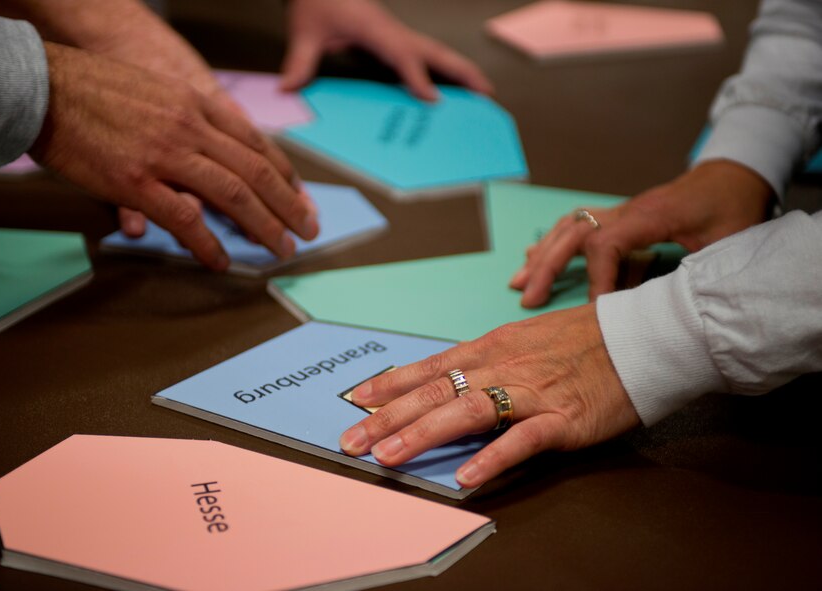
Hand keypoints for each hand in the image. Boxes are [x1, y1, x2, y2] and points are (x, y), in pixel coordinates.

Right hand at [30, 42, 317, 269]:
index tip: (300, 196)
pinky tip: (222, 261)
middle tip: (308, 230)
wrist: (41, 87)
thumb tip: (213, 150)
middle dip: (289, 205)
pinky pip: (185, 219)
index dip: (284, 173)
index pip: (256, 142)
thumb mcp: (157, 91)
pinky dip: (208, 243)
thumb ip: (190, 118)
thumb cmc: (94, 89)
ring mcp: (166, 155)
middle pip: (256, 171)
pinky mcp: (137, 182)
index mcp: (197, 104)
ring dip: (264, 227)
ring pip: (233, 194)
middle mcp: (190, 127)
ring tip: (282, 250)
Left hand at [281, 0, 493, 100]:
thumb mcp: (304, 31)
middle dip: (461, 72)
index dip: (417, 77)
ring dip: (460, 70)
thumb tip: (288, 88)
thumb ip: (300, 62)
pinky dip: (443, 70)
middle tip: (486, 93)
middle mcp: (392, 31)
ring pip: (436, 53)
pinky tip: (451, 87)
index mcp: (375, 28)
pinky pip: (424, 56)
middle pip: (435, 52)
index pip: (401, 55)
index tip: (432, 99)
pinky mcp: (394, 39)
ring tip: (483, 92)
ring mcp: (397, 34)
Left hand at [338, 304, 639, 487]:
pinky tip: (467, 478)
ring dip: (422, 435)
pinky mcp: (563, 419)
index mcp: (492, 348)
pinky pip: (522, 440)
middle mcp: (503, 367)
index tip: (356, 400)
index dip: (390, 385)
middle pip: (435, 392)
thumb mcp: (525, 339)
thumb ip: (488, 360)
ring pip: (467, 412)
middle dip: (388, 417)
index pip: (430, 368)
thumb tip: (451, 378)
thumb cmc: (582, 339)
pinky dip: (493, 458)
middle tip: (352, 441)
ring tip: (388, 458)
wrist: (640, 337)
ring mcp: (531, 393)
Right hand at [510, 160, 773, 306]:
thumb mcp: (730, 241)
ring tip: (519, 281)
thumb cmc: (736, 206)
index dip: (598, 279)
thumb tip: (668, 308)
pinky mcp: (621, 216)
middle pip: (573, 233)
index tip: (597, 310)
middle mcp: (627, 210)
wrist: (737, 174)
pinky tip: (538, 258)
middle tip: (528, 299)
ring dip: (543, 255)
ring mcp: (621, 210)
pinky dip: (555, 244)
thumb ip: (698, 271)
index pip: (606, 244)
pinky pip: (579, 226)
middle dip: (547, 267)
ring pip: (569, 227)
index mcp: (651, 215)